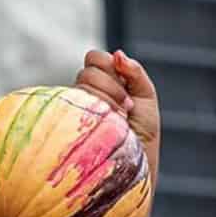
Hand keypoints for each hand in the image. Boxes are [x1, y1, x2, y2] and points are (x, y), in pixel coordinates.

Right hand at [73, 48, 160, 176]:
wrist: (137, 162)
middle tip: (126, 108)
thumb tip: (117, 54)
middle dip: (112, 87)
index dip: (108, 65)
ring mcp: (77, 107)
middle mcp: (86, 93)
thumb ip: (135, 72)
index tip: (126, 88)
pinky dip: (98, 108)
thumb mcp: (146, 96)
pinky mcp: (69, 120)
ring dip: (107, 99)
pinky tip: (109, 123)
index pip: (95, 58)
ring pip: (82, 83)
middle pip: (88, 70)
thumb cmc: (143, 133)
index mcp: (104, 82)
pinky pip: (76, 99)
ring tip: (119, 119)